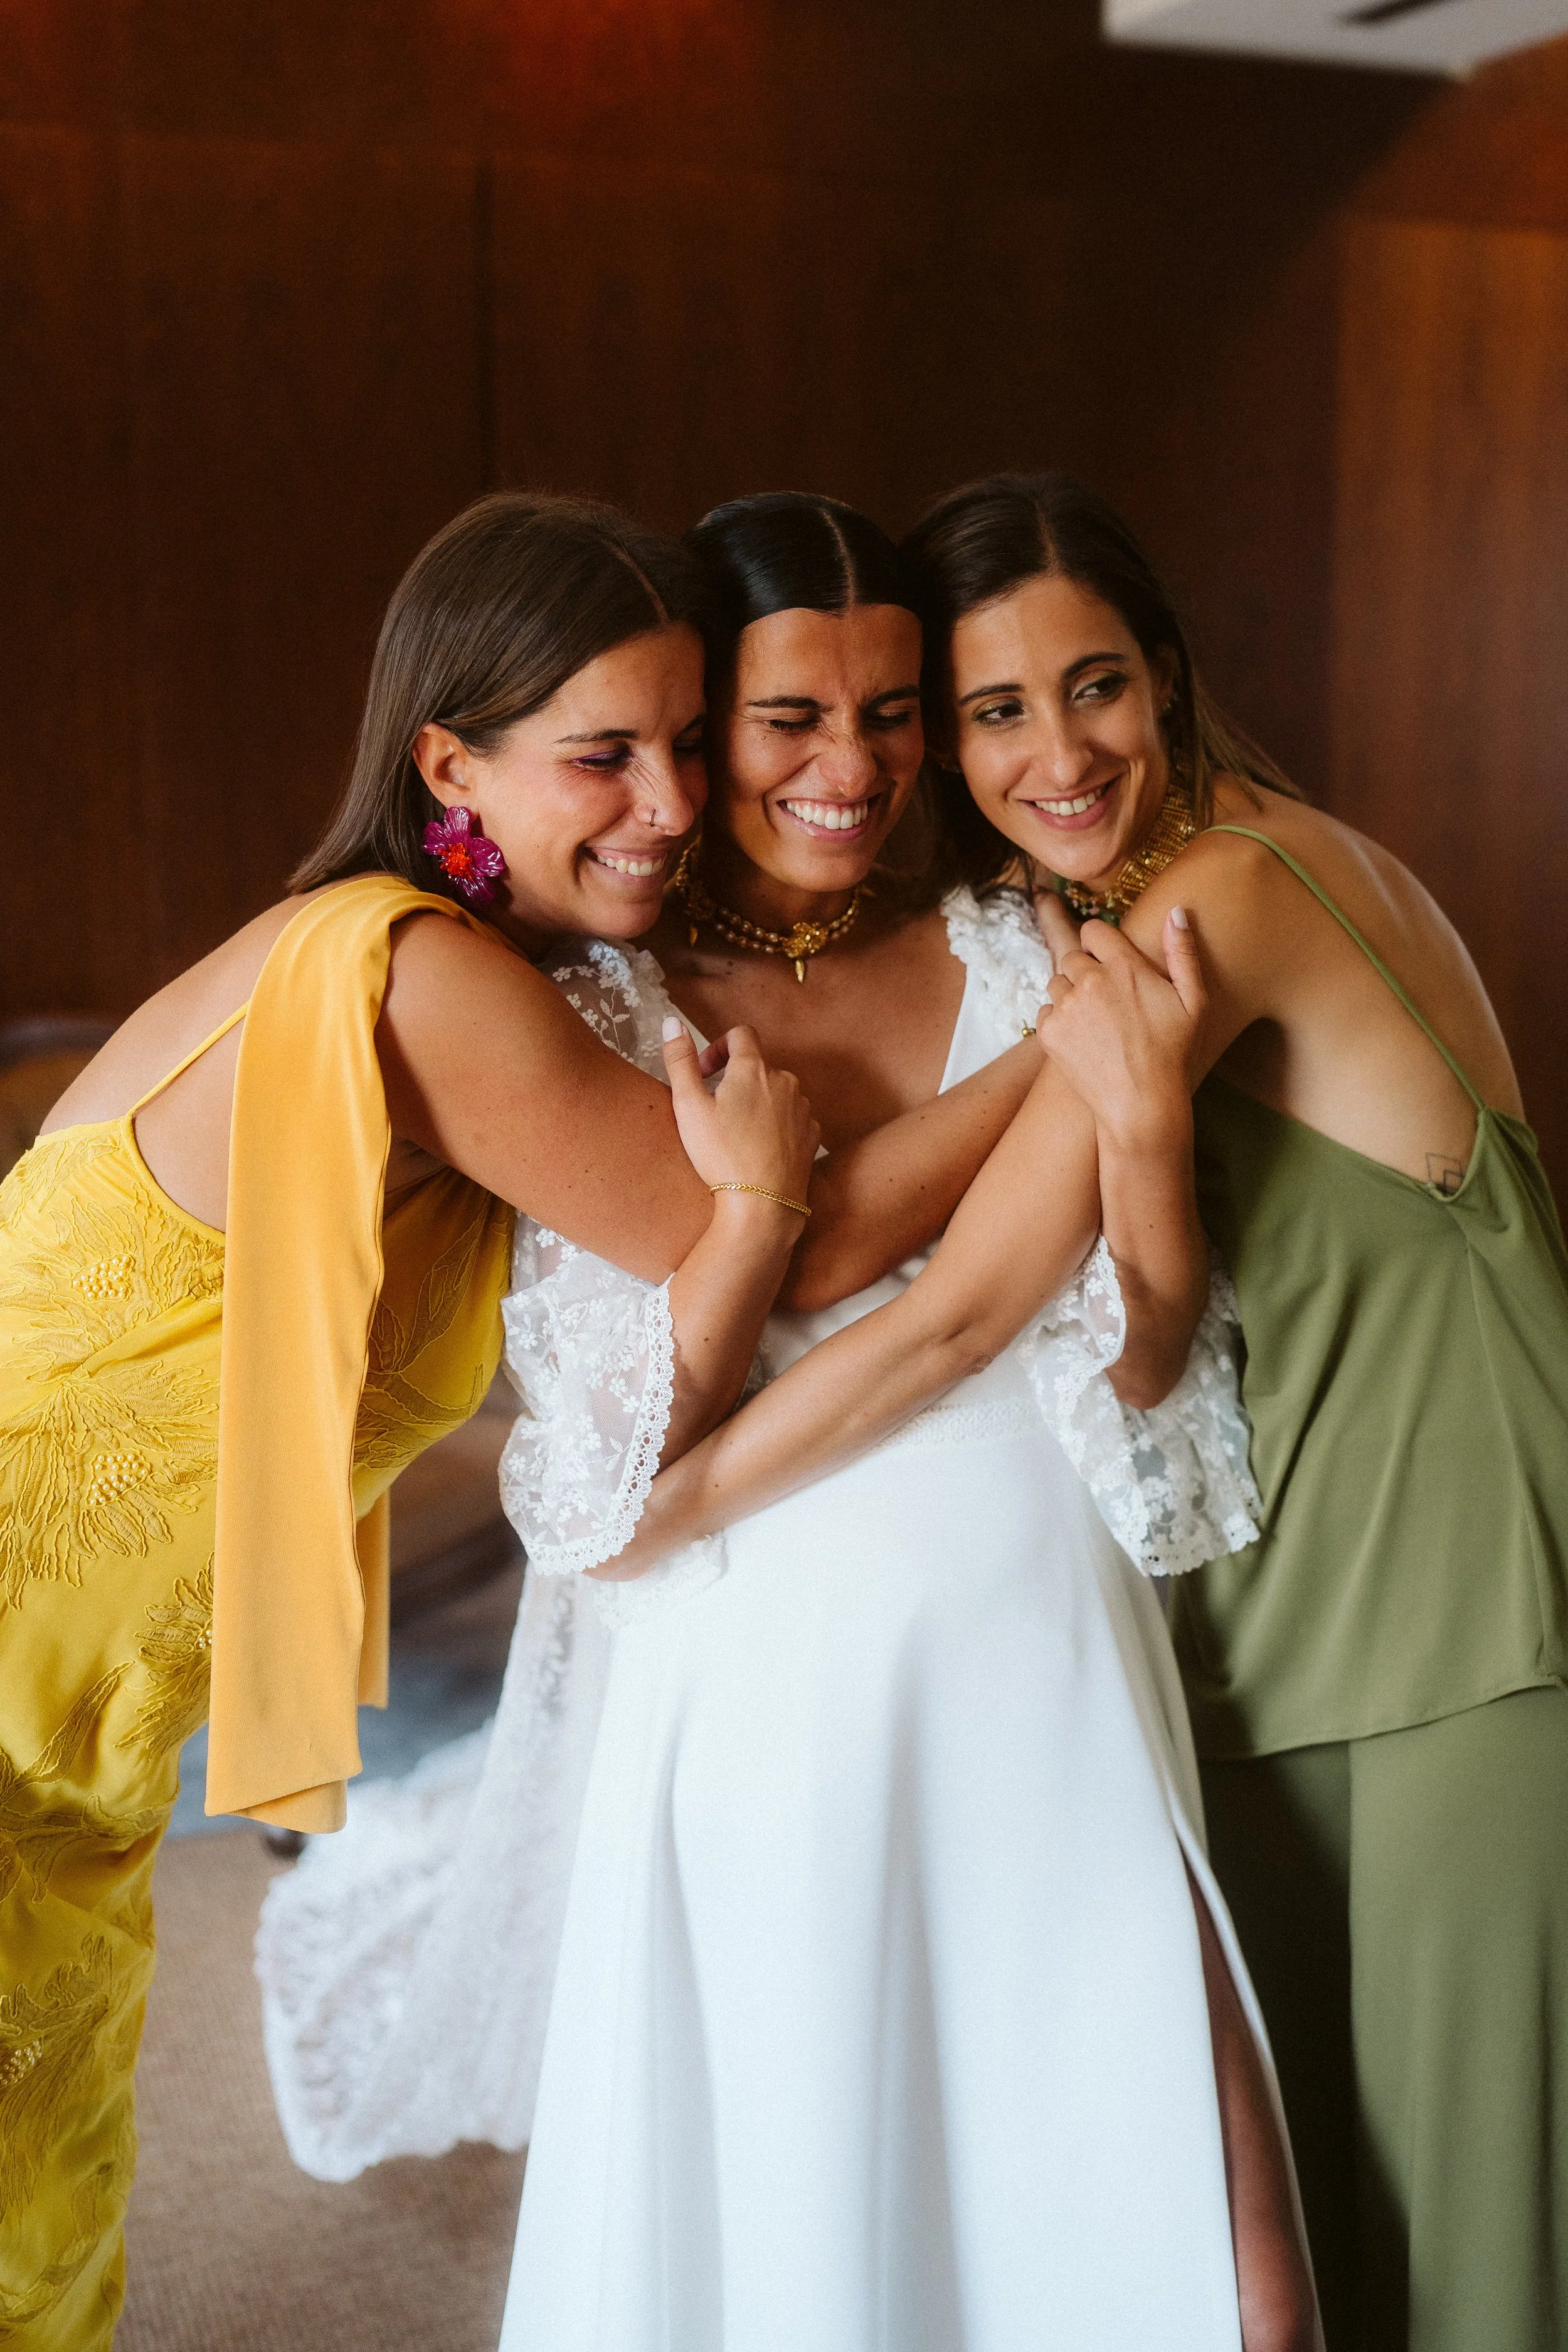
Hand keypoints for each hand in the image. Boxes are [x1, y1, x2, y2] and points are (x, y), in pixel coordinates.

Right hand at [662, 1019, 819, 1211]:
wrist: (762, 1204)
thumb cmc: (721, 1155)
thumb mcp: (688, 1105)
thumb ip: (680, 1059)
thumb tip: (672, 1021)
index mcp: (754, 1068)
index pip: (741, 1034)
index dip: (718, 1047)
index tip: (705, 1073)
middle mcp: (785, 1081)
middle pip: (759, 1065)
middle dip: (735, 1079)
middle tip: (715, 1109)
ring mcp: (803, 1108)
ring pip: (777, 1091)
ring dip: (757, 1101)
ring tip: (736, 1132)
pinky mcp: (812, 1134)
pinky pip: (792, 1117)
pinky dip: (776, 1124)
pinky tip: (758, 1147)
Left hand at [1034, 909, 1205, 1146]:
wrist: (1140, 1104)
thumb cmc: (1172, 1053)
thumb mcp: (1193, 1001)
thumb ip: (1183, 952)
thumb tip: (1176, 911)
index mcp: (1125, 965)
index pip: (1094, 929)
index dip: (1099, 943)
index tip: (1108, 960)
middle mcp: (1090, 979)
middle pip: (1073, 957)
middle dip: (1086, 972)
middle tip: (1107, 1002)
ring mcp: (1066, 1006)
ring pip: (1057, 984)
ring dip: (1071, 996)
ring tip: (1097, 1024)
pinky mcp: (1048, 1031)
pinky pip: (1046, 1012)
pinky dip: (1059, 1022)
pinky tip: (1084, 1040)